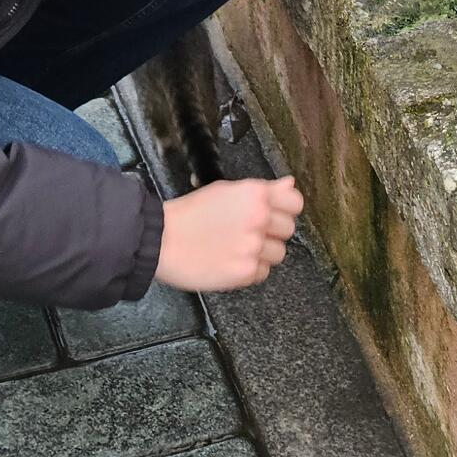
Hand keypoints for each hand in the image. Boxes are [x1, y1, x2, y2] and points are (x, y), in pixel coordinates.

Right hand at [155, 177, 302, 290]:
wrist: (160, 240)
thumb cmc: (189, 214)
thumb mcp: (225, 190)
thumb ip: (262, 189)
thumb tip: (290, 184)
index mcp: (255, 194)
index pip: (295, 203)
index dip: (284, 210)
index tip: (272, 214)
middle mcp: (259, 218)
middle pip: (287, 230)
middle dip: (270, 232)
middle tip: (246, 233)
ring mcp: (253, 247)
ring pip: (278, 254)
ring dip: (261, 253)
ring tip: (235, 248)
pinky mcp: (245, 272)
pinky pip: (262, 273)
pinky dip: (249, 271)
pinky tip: (230, 261)